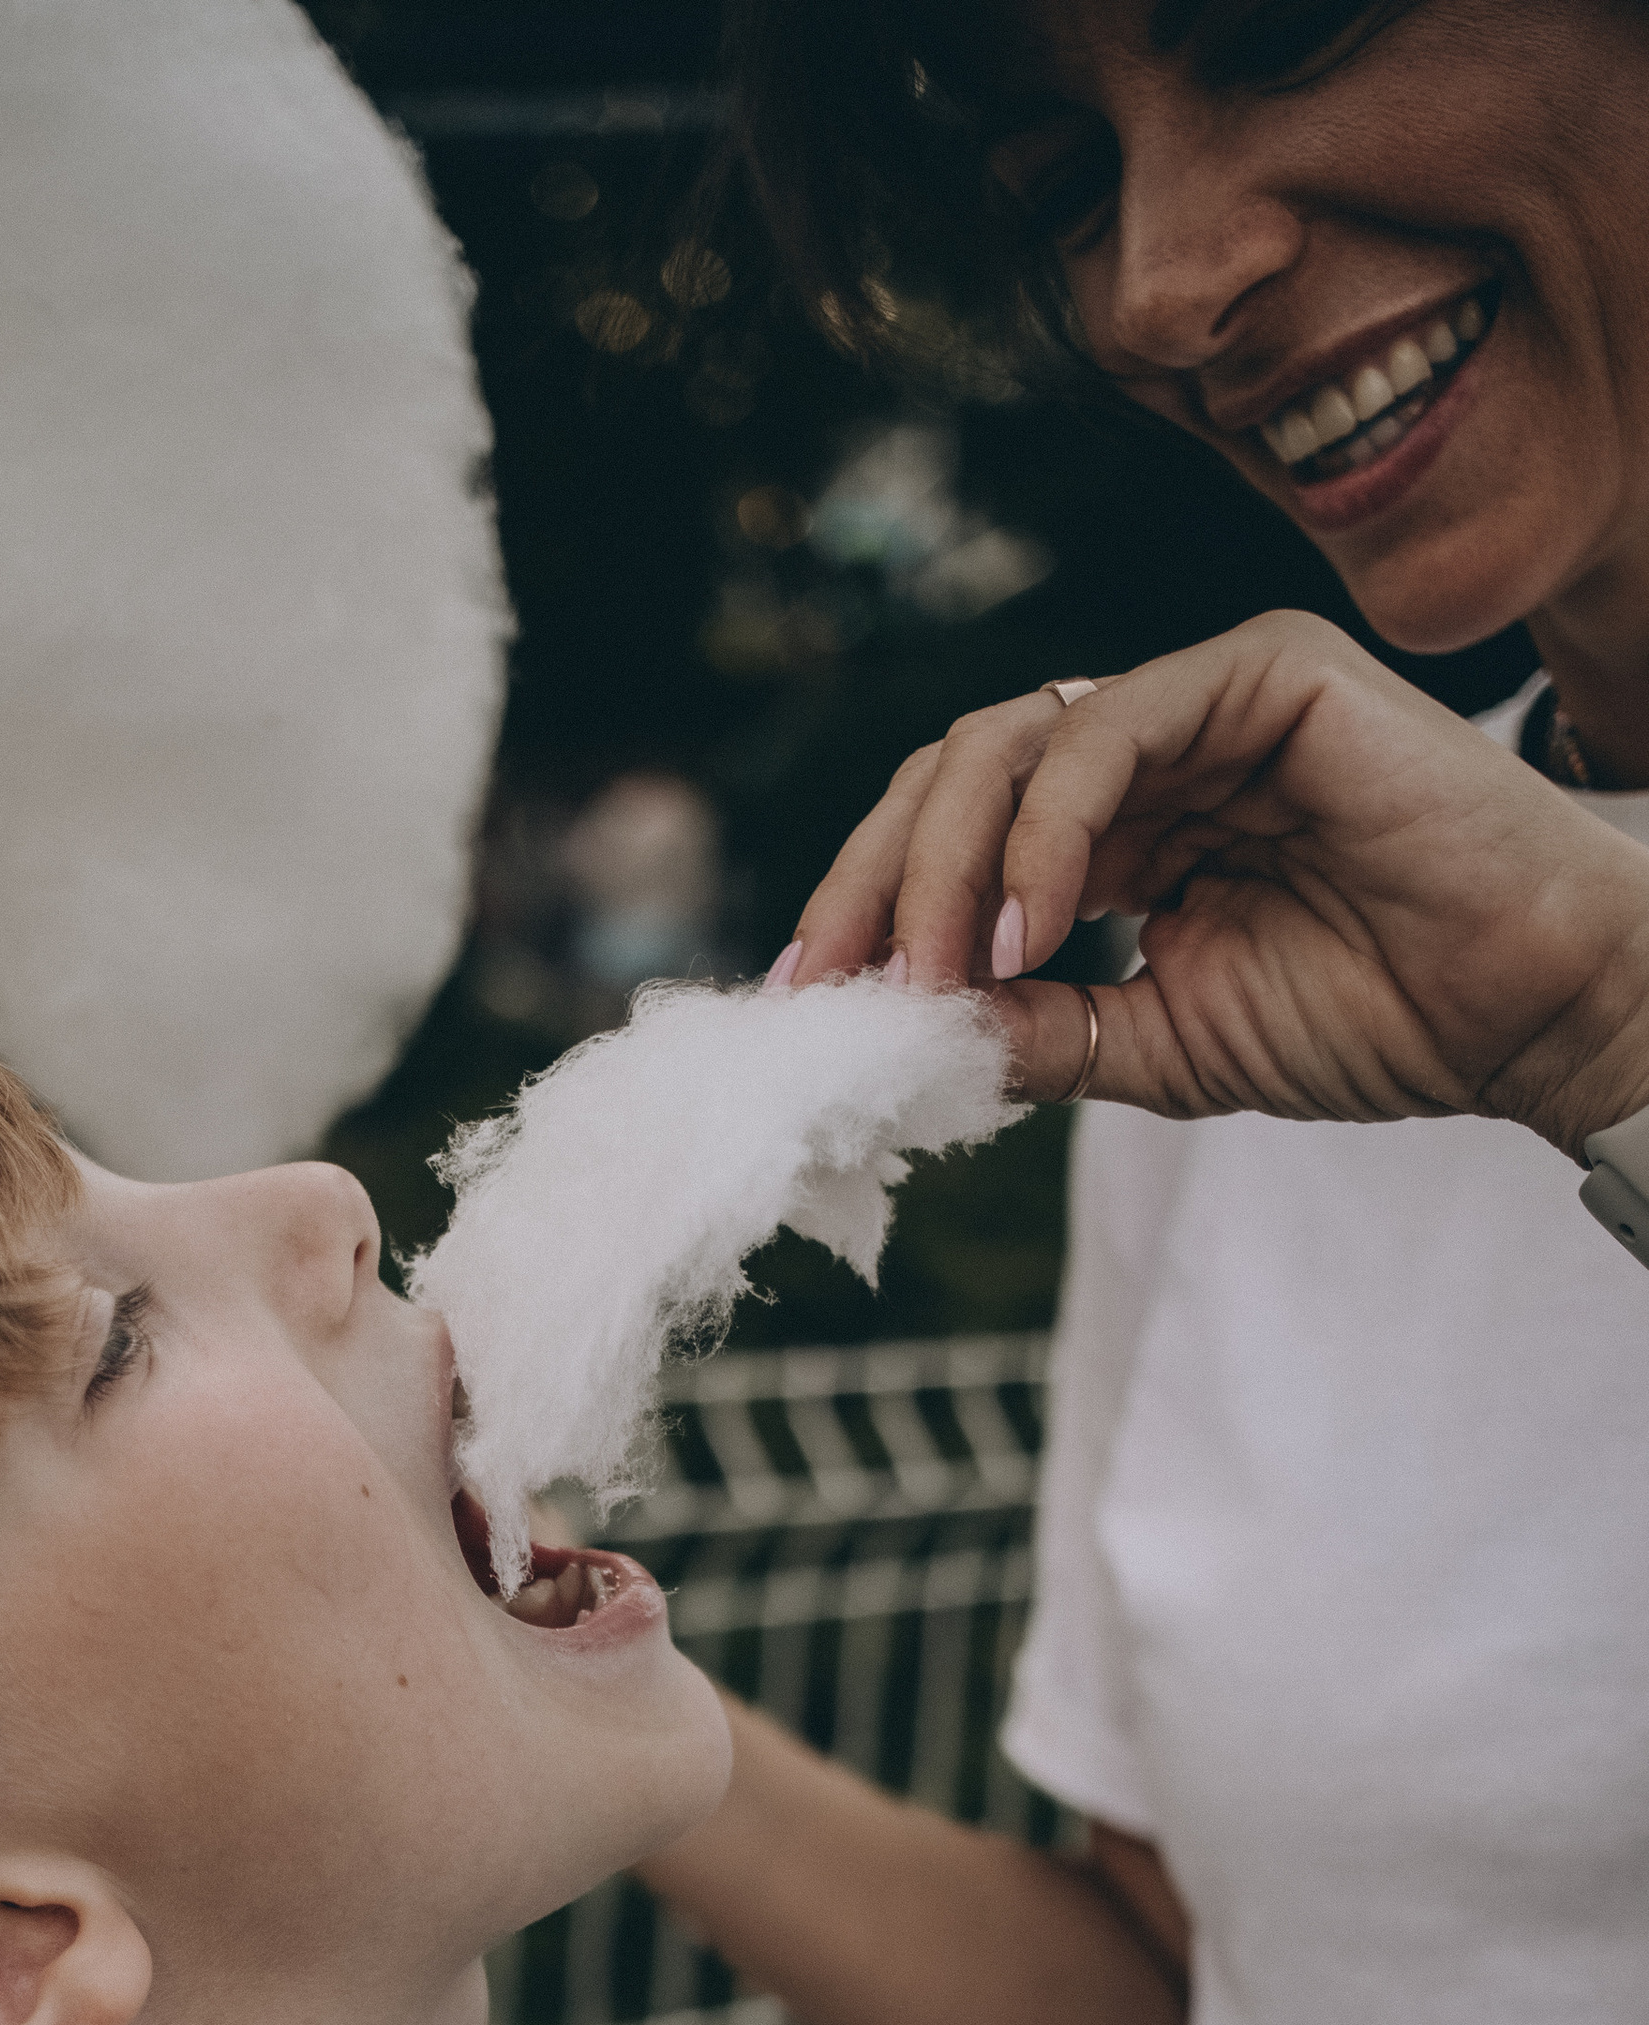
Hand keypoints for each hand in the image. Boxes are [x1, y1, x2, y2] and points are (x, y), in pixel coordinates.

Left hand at [783, 613, 1648, 1159]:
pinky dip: (1045, 832)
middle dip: (877, 877)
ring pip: (1007, 742)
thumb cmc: (1373, 1018)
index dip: (872, 907)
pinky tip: (1030, 927)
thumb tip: (905, 1030)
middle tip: (844, 980)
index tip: (813, 1001)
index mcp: (1122, 828)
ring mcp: (1204, 698)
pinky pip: (1104, 731)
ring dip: (946, 861)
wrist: (1522, 1010)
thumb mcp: (1158, 1043)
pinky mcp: (1261, 670)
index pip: (956, 836)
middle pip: (954, 774)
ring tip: (942, 967)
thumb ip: (1036, 1027)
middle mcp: (1151, 748)